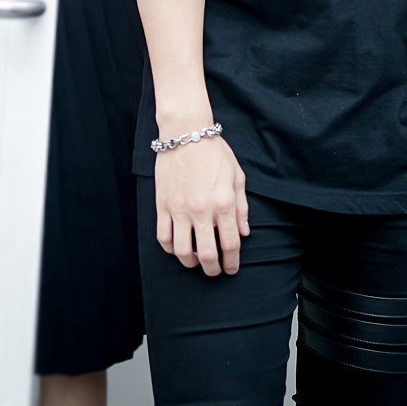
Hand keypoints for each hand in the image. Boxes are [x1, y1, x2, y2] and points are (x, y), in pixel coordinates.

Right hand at [155, 136, 249, 276]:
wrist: (186, 134)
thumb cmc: (214, 152)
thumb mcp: (237, 176)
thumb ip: (241, 206)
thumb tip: (244, 232)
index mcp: (223, 203)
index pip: (230, 244)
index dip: (232, 261)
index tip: (232, 268)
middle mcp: (201, 210)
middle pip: (207, 254)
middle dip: (213, 269)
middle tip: (215, 271)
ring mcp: (179, 209)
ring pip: (182, 251)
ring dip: (191, 263)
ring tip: (196, 261)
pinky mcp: (162, 205)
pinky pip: (164, 237)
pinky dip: (171, 249)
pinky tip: (178, 248)